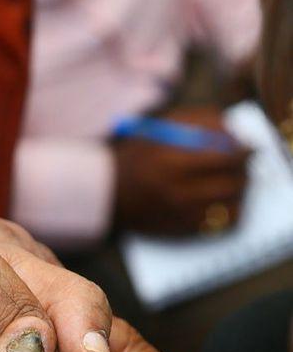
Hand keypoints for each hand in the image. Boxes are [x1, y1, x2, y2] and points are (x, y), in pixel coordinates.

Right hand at [114, 106, 250, 235]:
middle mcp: (179, 190)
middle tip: (242, 166)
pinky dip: (229, 212)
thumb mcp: (161, 127)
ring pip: (232, 205)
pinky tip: (222, 202)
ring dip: (239, 192)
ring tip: (232, 183)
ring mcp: (182, 214)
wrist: (106, 195)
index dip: (243, 150)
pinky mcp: (182, 230)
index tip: (245, 147)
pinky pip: (220, 224)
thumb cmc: (135, 156)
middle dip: (244, 171)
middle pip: (234, 181)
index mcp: (173, 161)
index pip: (228, 155)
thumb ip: (199, 121)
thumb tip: (233, 130)